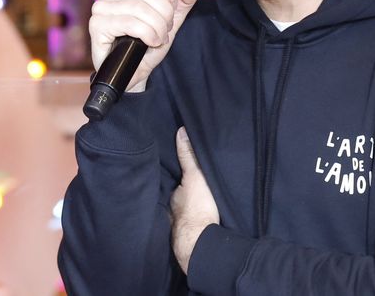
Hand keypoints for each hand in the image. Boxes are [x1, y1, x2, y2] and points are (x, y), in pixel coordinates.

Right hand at [89, 0, 197, 90]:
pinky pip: (131, 23)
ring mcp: (100, 8)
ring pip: (141, 8)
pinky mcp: (97, 25)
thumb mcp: (173, 18)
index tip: (170, 11)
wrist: (136, 71)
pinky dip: (148, 34)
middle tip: (165, 29)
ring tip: (158, 38)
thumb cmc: (150, 43)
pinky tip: (150, 42)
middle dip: (165, 15)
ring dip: (157, 27)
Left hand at [171, 127, 219, 274]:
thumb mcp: (195, 176)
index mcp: (174, 195)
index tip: (185, 172)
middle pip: (180, 198)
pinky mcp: (189, 238)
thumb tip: (180, 131)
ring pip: (184, 213)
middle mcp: (173, 210)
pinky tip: (201, 222)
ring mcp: (180, 226)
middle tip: (195, 188)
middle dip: (185, 194)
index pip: (175, 182)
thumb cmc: (197, 207)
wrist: (200, 242)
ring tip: (199, 204)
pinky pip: (191, 226)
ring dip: (190, 209)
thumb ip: (188, 156)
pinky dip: (194, 222)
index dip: (180, 178)